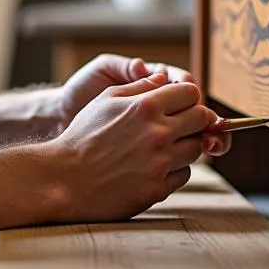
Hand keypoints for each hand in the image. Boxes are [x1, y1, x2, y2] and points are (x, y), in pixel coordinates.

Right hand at [48, 72, 213, 221]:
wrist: (66, 178)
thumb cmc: (83, 136)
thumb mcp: (106, 100)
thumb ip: (138, 87)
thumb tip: (164, 79)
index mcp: (146, 107)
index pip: (191, 92)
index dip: (187, 96)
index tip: (181, 103)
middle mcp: (158, 133)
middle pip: (203, 119)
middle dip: (195, 119)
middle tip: (181, 124)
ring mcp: (160, 164)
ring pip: (196, 148)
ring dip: (185, 145)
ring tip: (163, 146)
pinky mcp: (158, 189)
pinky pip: (184, 175)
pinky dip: (174, 170)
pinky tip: (155, 166)